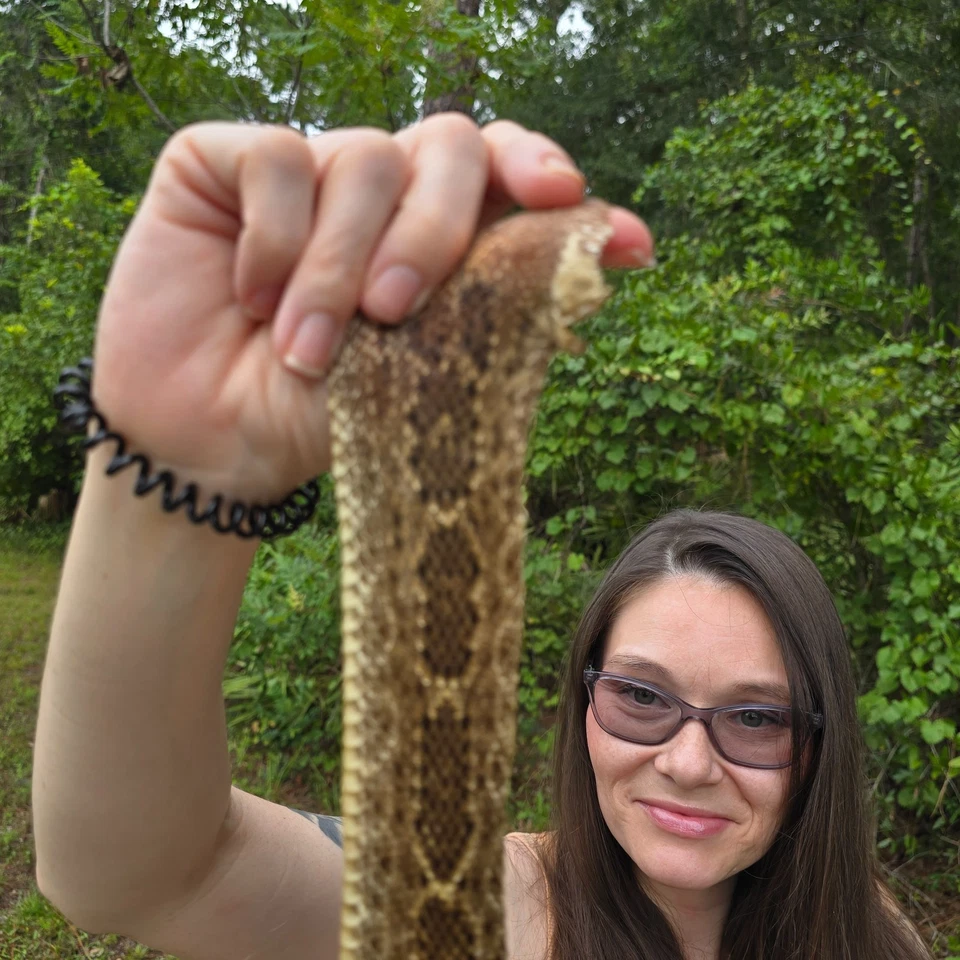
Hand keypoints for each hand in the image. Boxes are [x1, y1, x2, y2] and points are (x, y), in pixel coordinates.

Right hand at [91, 114, 653, 505]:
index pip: (501, 166)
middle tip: (396, 313)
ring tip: (305, 351)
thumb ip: (508, 305)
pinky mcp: (223, 164)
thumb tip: (626, 245)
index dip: (538, 168)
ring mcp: (306, 171)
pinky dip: (273, 238)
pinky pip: (275, 159)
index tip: (567, 200)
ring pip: (362, 158)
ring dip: (338, 267)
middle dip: (434, 230)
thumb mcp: (423, 373)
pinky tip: (252, 296)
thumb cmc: (322, 417)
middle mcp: (378, 192)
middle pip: (447, 145)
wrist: (212, 449)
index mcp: (435, 235)